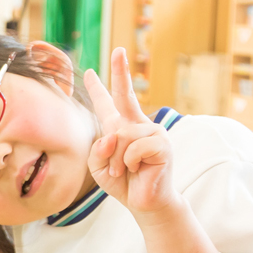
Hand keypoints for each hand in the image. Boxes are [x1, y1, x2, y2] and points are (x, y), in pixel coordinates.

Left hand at [84, 47, 178, 215]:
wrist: (144, 202)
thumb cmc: (122, 182)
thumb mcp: (98, 166)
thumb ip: (97, 148)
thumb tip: (113, 135)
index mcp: (120, 128)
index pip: (107, 104)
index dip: (97, 88)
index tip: (90, 71)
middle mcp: (136, 124)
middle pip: (125, 94)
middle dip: (121, 71)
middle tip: (118, 50)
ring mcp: (151, 131)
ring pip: (121, 135)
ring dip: (117, 159)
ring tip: (125, 170)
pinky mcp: (162, 143)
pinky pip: (134, 146)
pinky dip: (130, 162)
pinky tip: (139, 169)